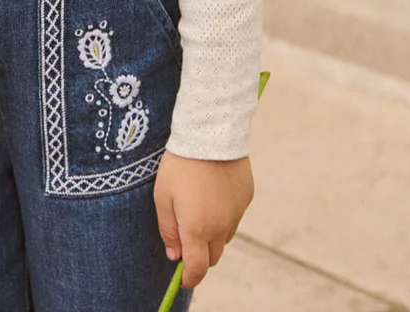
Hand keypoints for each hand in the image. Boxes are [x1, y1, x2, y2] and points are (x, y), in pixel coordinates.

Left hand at [154, 151, 254, 288]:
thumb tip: (174, 255)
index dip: (189, 278)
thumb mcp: (162, 196)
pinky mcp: (247, 197)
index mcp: (199, 228)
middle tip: (186, 236)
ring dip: (212, 233)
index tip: (182, 277)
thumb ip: (168, 230)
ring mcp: (237, 212)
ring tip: (198, 206)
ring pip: (225, 236)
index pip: (197, 268)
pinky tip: (212, 191)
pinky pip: (235, 215)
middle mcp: (222, 225)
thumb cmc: (180, 164)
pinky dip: (224, 213)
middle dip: (200, 254)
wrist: (210, 132)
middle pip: (213, 256)